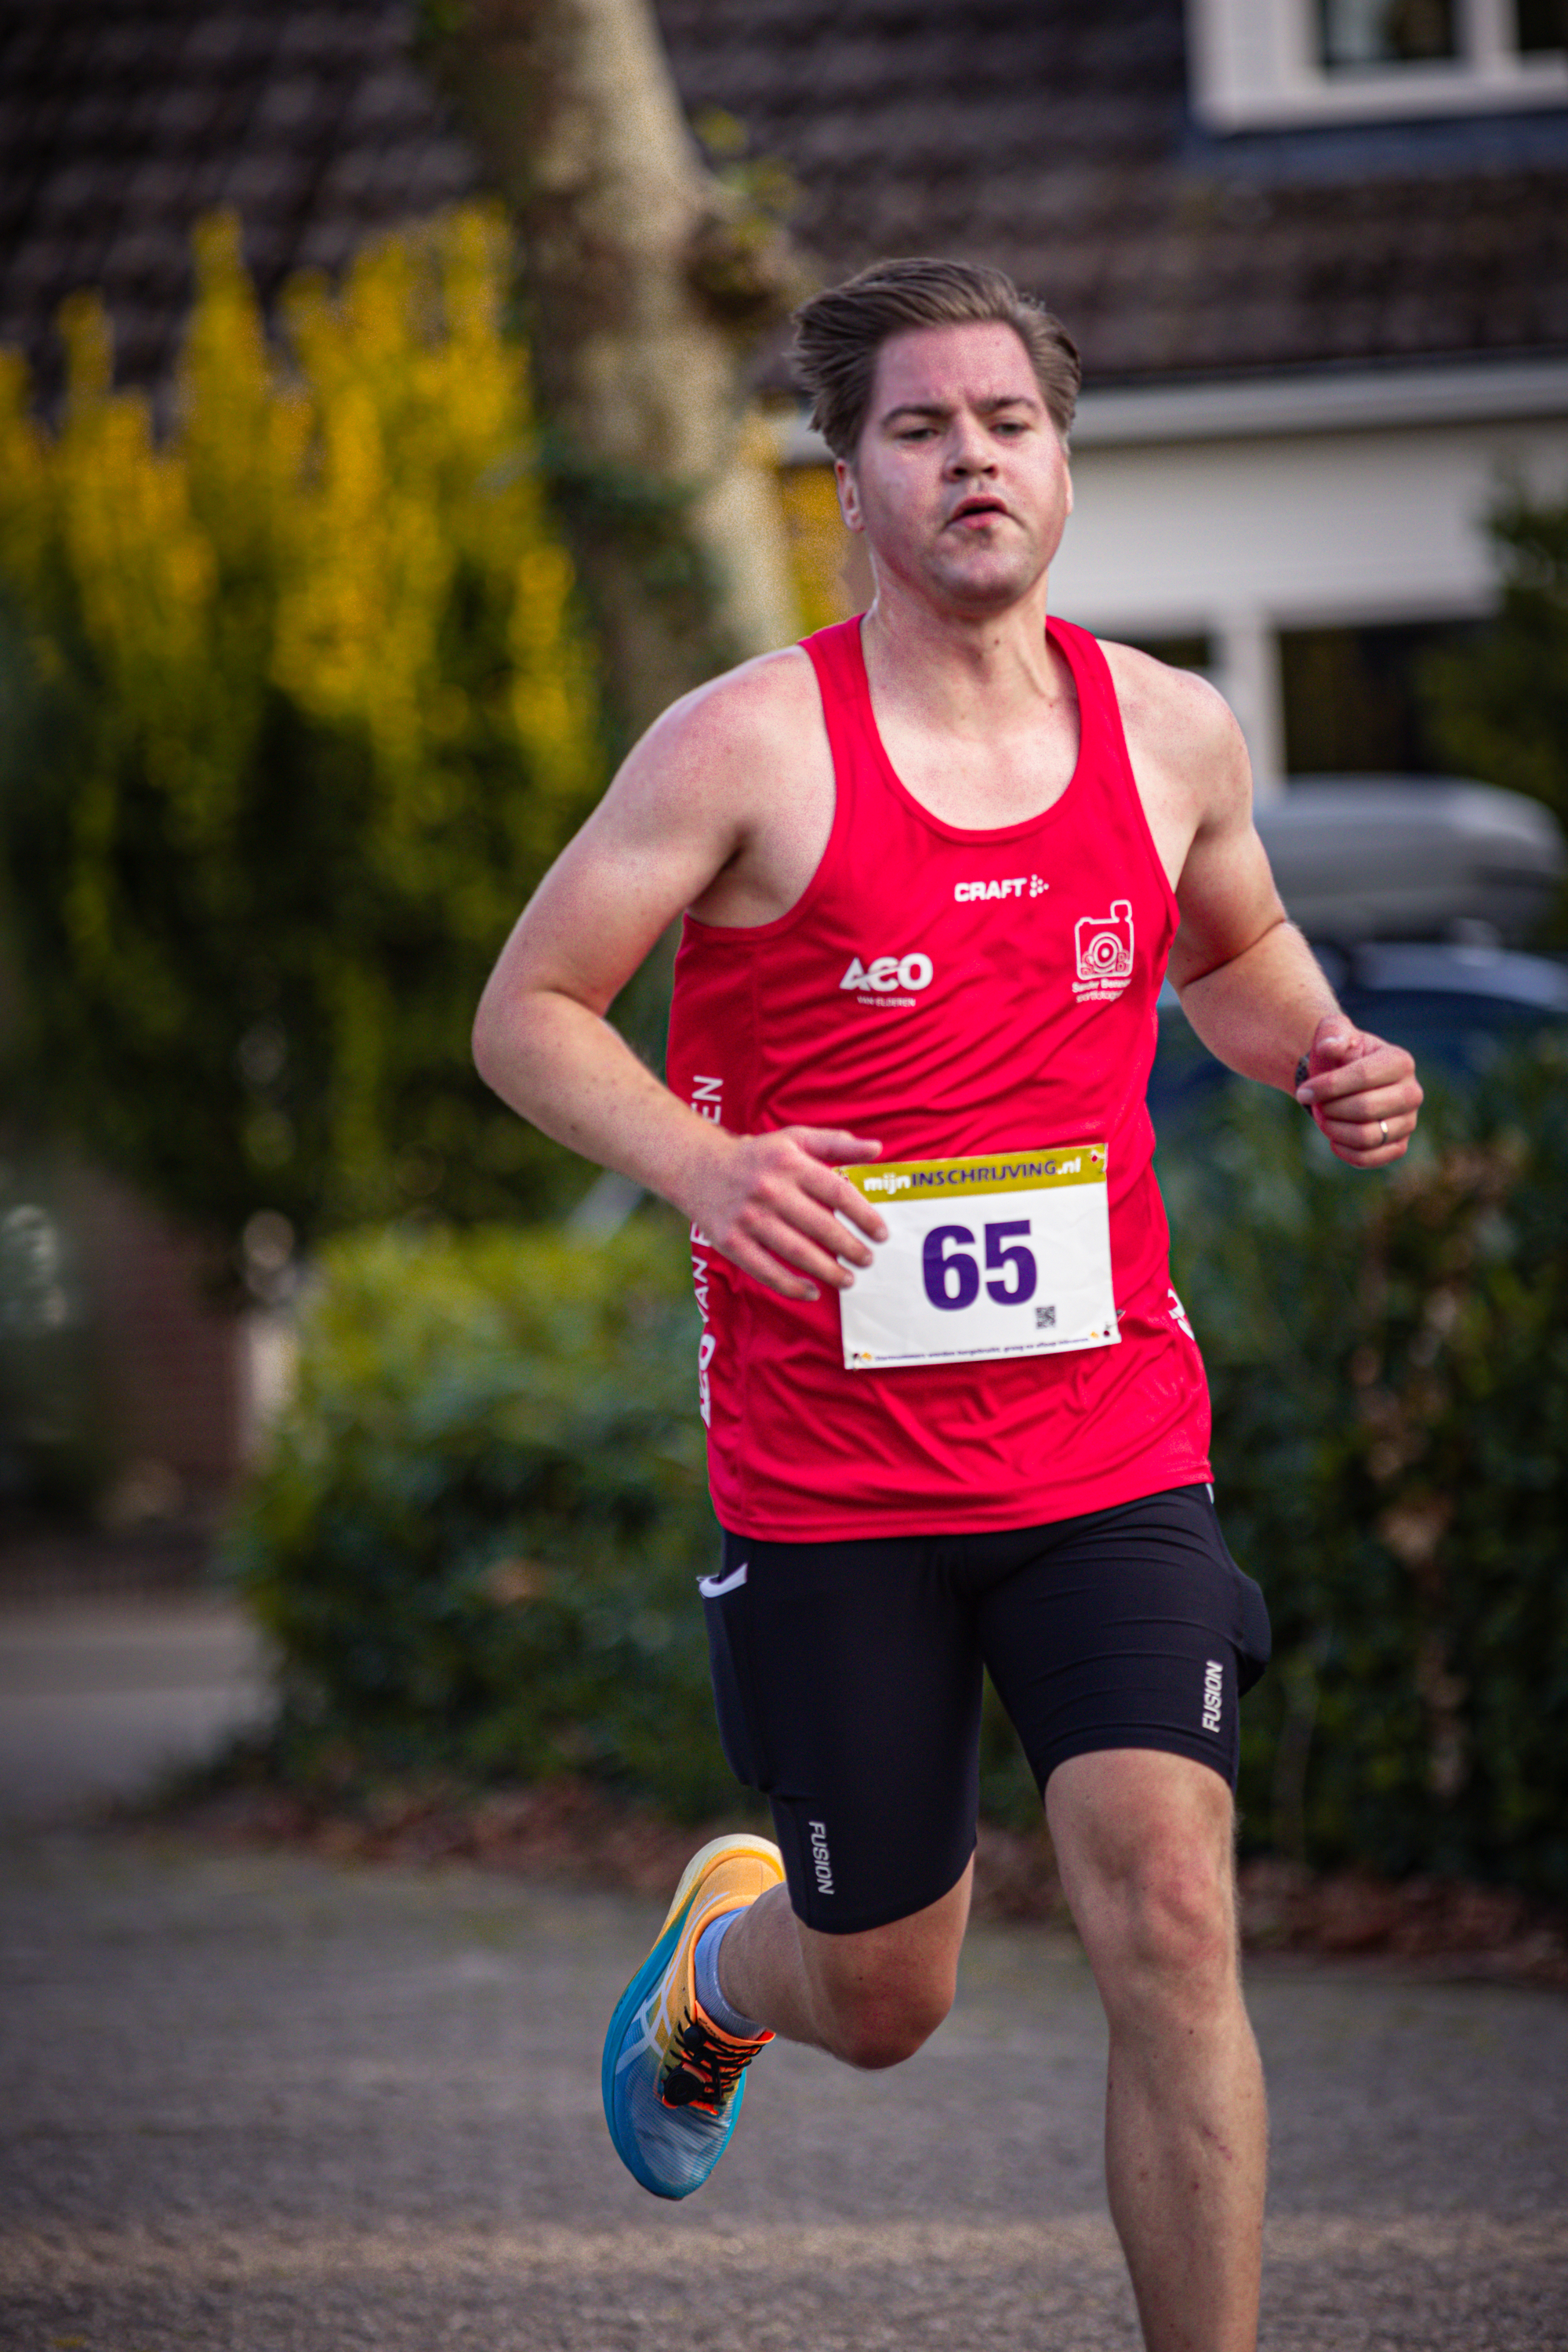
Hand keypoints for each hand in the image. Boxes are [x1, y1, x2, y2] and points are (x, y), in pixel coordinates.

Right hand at [687, 1125, 887, 1301]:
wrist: (698, 1167)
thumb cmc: (758, 1155)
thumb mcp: (794, 1139)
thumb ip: (836, 1144)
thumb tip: (877, 1148)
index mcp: (789, 1163)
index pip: (837, 1192)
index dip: (863, 1216)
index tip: (881, 1234)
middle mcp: (769, 1189)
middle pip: (820, 1226)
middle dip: (850, 1248)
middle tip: (868, 1261)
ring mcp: (748, 1218)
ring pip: (796, 1252)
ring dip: (827, 1271)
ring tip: (848, 1280)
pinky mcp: (730, 1241)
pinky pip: (765, 1271)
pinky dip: (790, 1286)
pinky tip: (812, 1292)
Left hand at [1294, 1015, 1422, 1166]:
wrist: (1344, 1079)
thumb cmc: (1339, 1054)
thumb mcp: (1333, 1033)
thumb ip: (1332, 1033)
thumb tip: (1330, 1046)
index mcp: (1400, 1061)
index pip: (1363, 1076)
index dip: (1328, 1086)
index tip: (1303, 1092)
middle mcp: (1412, 1092)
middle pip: (1366, 1109)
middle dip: (1330, 1109)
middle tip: (1315, 1105)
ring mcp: (1408, 1121)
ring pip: (1368, 1137)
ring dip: (1335, 1130)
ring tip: (1323, 1119)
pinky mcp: (1398, 1145)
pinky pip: (1370, 1158)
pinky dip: (1345, 1151)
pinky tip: (1333, 1138)